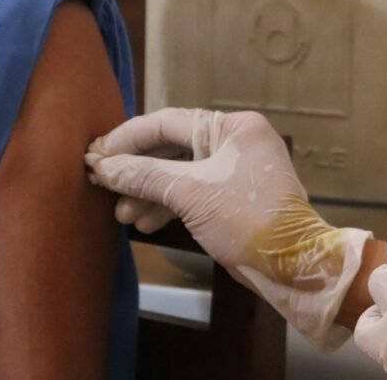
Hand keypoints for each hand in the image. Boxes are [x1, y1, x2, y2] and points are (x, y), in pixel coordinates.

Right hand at [85, 108, 370, 349]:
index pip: (169, 122)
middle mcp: (236, 140)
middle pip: (172, 147)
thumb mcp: (191, 193)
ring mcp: (236, 168)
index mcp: (234, 127)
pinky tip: (145, 224)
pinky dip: (169, 204)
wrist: (291, 264)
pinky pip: (192, 191)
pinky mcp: (233, 196)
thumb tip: (102, 167)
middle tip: (103, 187)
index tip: (95, 156)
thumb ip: (145, 175)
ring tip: (122, 214)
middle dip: (138, 170)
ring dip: (149, 192)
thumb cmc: (246, 219)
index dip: (128, 138)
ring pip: (180, 172)